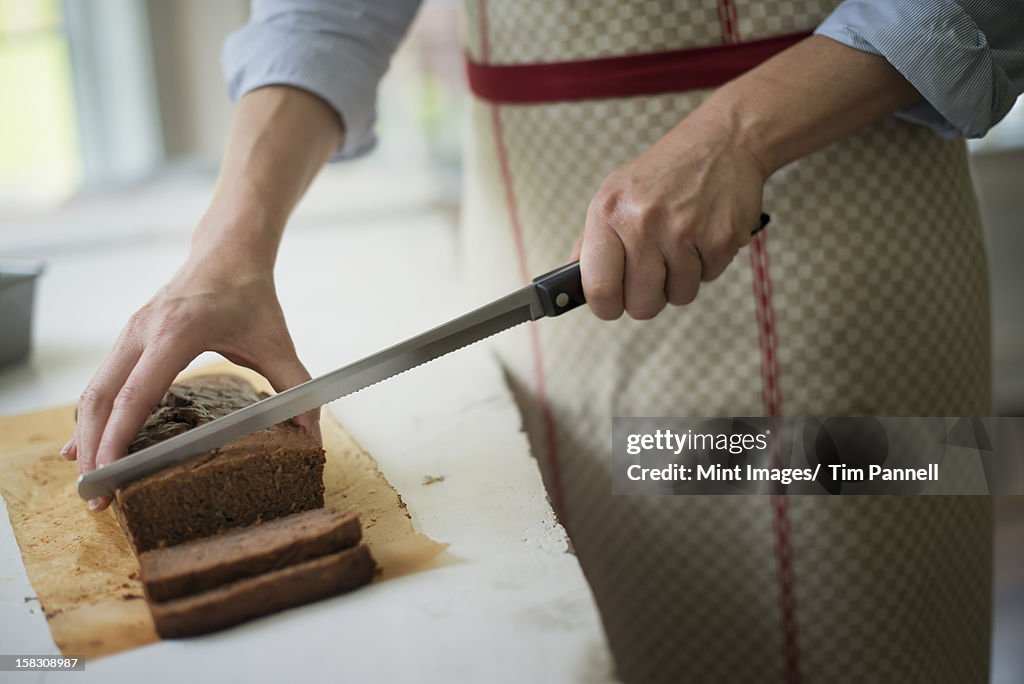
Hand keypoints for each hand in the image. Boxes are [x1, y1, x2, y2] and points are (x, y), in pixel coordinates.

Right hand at [63, 245, 319, 511]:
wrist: (228, 252)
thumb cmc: (249, 294)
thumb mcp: (277, 340)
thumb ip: (294, 384)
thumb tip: (311, 427)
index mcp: (176, 332)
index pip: (136, 394)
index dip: (118, 437)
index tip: (109, 473)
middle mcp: (143, 331)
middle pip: (100, 398)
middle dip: (93, 448)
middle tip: (94, 494)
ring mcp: (130, 332)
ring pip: (94, 391)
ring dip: (87, 435)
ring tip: (90, 479)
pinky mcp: (129, 337)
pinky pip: (102, 381)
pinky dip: (93, 415)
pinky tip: (87, 443)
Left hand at [573, 106, 766, 319]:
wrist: (722, 142)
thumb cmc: (665, 172)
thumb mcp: (615, 195)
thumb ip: (592, 241)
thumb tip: (573, 281)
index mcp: (609, 213)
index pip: (598, 288)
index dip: (605, 307)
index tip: (611, 305)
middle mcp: (643, 223)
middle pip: (641, 305)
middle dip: (647, 299)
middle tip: (652, 274)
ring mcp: (683, 232)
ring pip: (678, 296)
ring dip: (680, 281)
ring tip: (680, 246)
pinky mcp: (719, 239)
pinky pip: (707, 279)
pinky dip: (706, 265)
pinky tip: (702, 236)